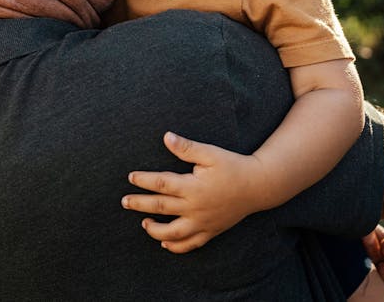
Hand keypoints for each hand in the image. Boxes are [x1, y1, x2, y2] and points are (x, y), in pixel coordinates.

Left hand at [120, 132, 264, 253]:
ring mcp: (203, 222)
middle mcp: (195, 207)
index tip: (130, 177)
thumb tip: (166, 137)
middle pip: (161, 208)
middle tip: (124, 202)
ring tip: (144, 224)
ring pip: (173, 233)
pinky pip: (191, 244)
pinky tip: (165, 243)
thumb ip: (186, 148)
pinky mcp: (211, 231)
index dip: (144, 180)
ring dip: (155, 231)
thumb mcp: (210, 153)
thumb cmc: (233, 166)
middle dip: (140, 205)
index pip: (161, 184)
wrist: (258, 186)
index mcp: (193, 187)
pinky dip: (176, 246)